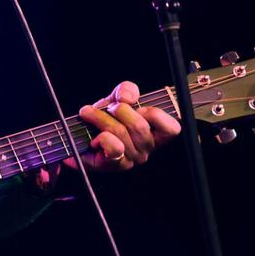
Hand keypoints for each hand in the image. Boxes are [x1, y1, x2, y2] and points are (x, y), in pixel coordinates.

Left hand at [62, 81, 183, 173]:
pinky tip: (94, 138)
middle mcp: (147, 148)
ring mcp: (132, 159)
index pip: (172, 129)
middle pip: (140, 126)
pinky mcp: (115, 165)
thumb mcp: (119, 97)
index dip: (155, 114)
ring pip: (121, 133)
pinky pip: (113, 148)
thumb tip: (127, 97)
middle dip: (119, 110)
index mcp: (155, 133)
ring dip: (101, 118)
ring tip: (90, 115)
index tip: (138, 108)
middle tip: (108, 107)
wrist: (82, 134)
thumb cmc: (106, 117)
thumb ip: (127, 90)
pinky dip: (101, 137)